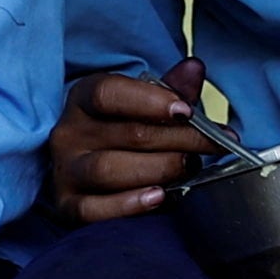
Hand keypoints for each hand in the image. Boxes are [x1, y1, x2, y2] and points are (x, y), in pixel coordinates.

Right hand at [46, 59, 219, 224]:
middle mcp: (69, 133)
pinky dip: (129, 205)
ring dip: (160, 169)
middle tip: (213, 145)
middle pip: (128, 134)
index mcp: (84, 98)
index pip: (108, 93)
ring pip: (110, 169)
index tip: (187, 111)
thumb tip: (194, 68)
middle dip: (180, 140)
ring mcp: (66, 172)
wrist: (96, 176)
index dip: (151, 101)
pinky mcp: (69, 206)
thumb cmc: (125, 134)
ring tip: (188, 169)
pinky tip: (158, 197)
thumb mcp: (147, 106)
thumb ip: (171, 89)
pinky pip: (93, 210)